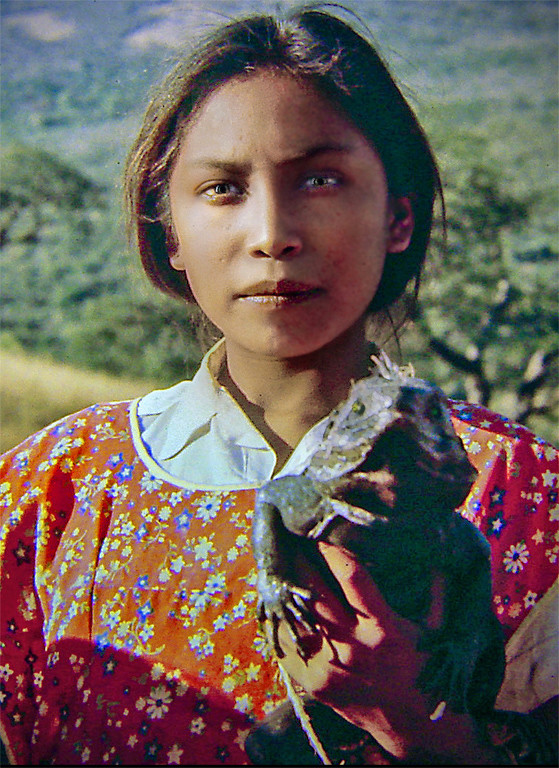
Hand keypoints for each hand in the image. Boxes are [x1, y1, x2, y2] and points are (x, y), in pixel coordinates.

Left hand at [275, 542, 498, 763]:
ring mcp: (331, 667)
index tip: (320, 532)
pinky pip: (287, 646)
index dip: (333, 551)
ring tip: (278, 568)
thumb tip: (436, 555)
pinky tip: (279, 605)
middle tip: (290, 541)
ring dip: (286, 592)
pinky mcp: (314, 683)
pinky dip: (281, 623)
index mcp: (385, 628)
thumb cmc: (420, 665)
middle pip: (315, 593)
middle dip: (299, 563)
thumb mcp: (433, 629)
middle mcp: (354, 646)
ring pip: (295, 618)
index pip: (353, 577)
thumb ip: (434, 592)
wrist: (410, 722)